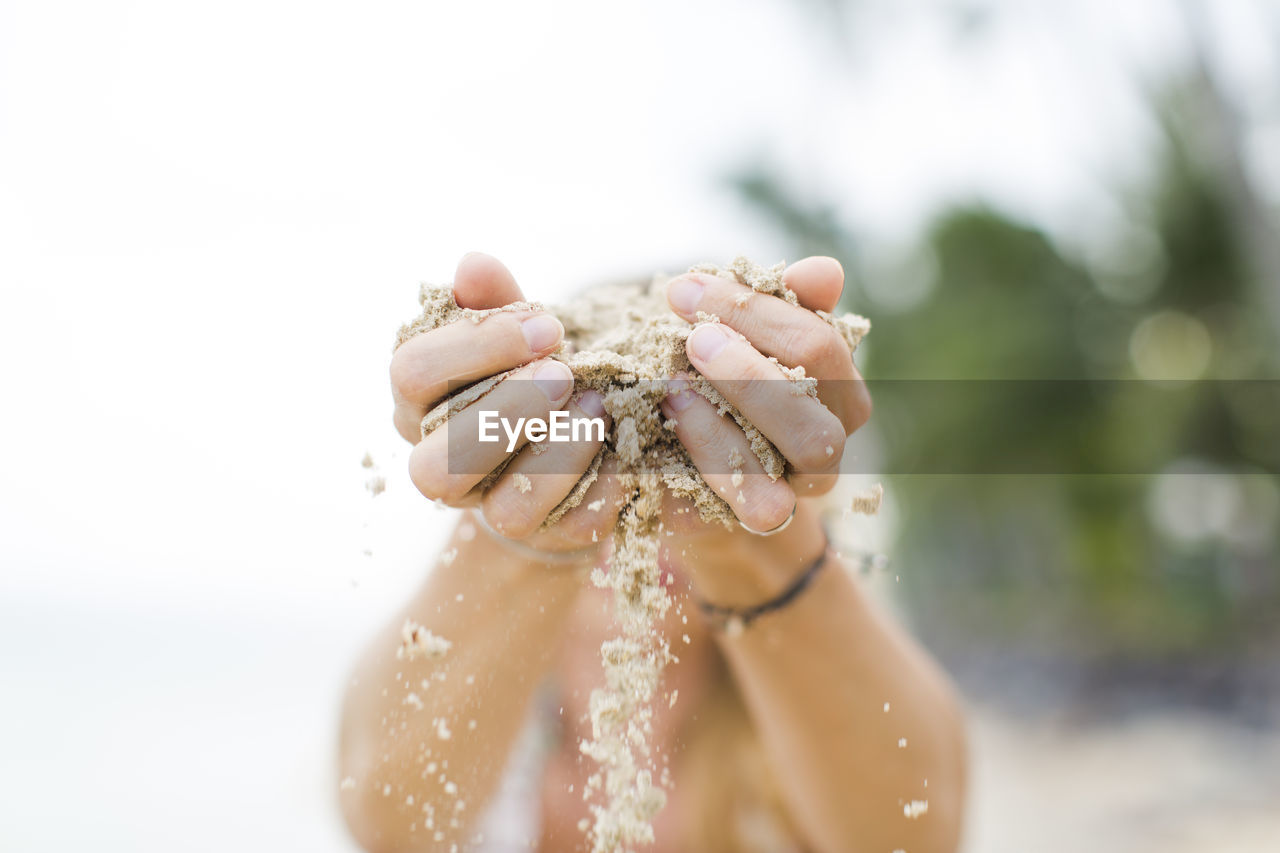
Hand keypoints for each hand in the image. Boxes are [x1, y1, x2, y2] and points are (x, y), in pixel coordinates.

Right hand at [391, 253, 621, 552]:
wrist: (573, 443)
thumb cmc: (529, 373)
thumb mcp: (515, 333)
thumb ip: (496, 302)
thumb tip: (473, 263)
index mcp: (421, 405)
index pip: (412, 374)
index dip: (475, 347)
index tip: (547, 323)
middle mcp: (442, 467)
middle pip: (437, 464)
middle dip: (506, 412)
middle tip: (564, 370)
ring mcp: (493, 510)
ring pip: (503, 512)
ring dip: (555, 455)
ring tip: (597, 405)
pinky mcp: (553, 535)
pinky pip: (573, 525)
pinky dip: (604, 484)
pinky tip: (625, 442)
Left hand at [659, 256, 871, 536]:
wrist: (687, 485)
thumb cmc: (713, 394)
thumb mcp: (736, 343)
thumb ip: (778, 307)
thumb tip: (825, 271)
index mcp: (836, 390)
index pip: (819, 343)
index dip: (755, 311)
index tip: (687, 290)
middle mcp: (830, 442)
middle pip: (821, 396)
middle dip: (754, 363)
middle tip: (694, 336)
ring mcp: (803, 486)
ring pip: (805, 447)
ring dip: (739, 406)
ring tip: (676, 378)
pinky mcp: (763, 518)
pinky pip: (755, 494)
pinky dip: (709, 450)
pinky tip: (669, 416)